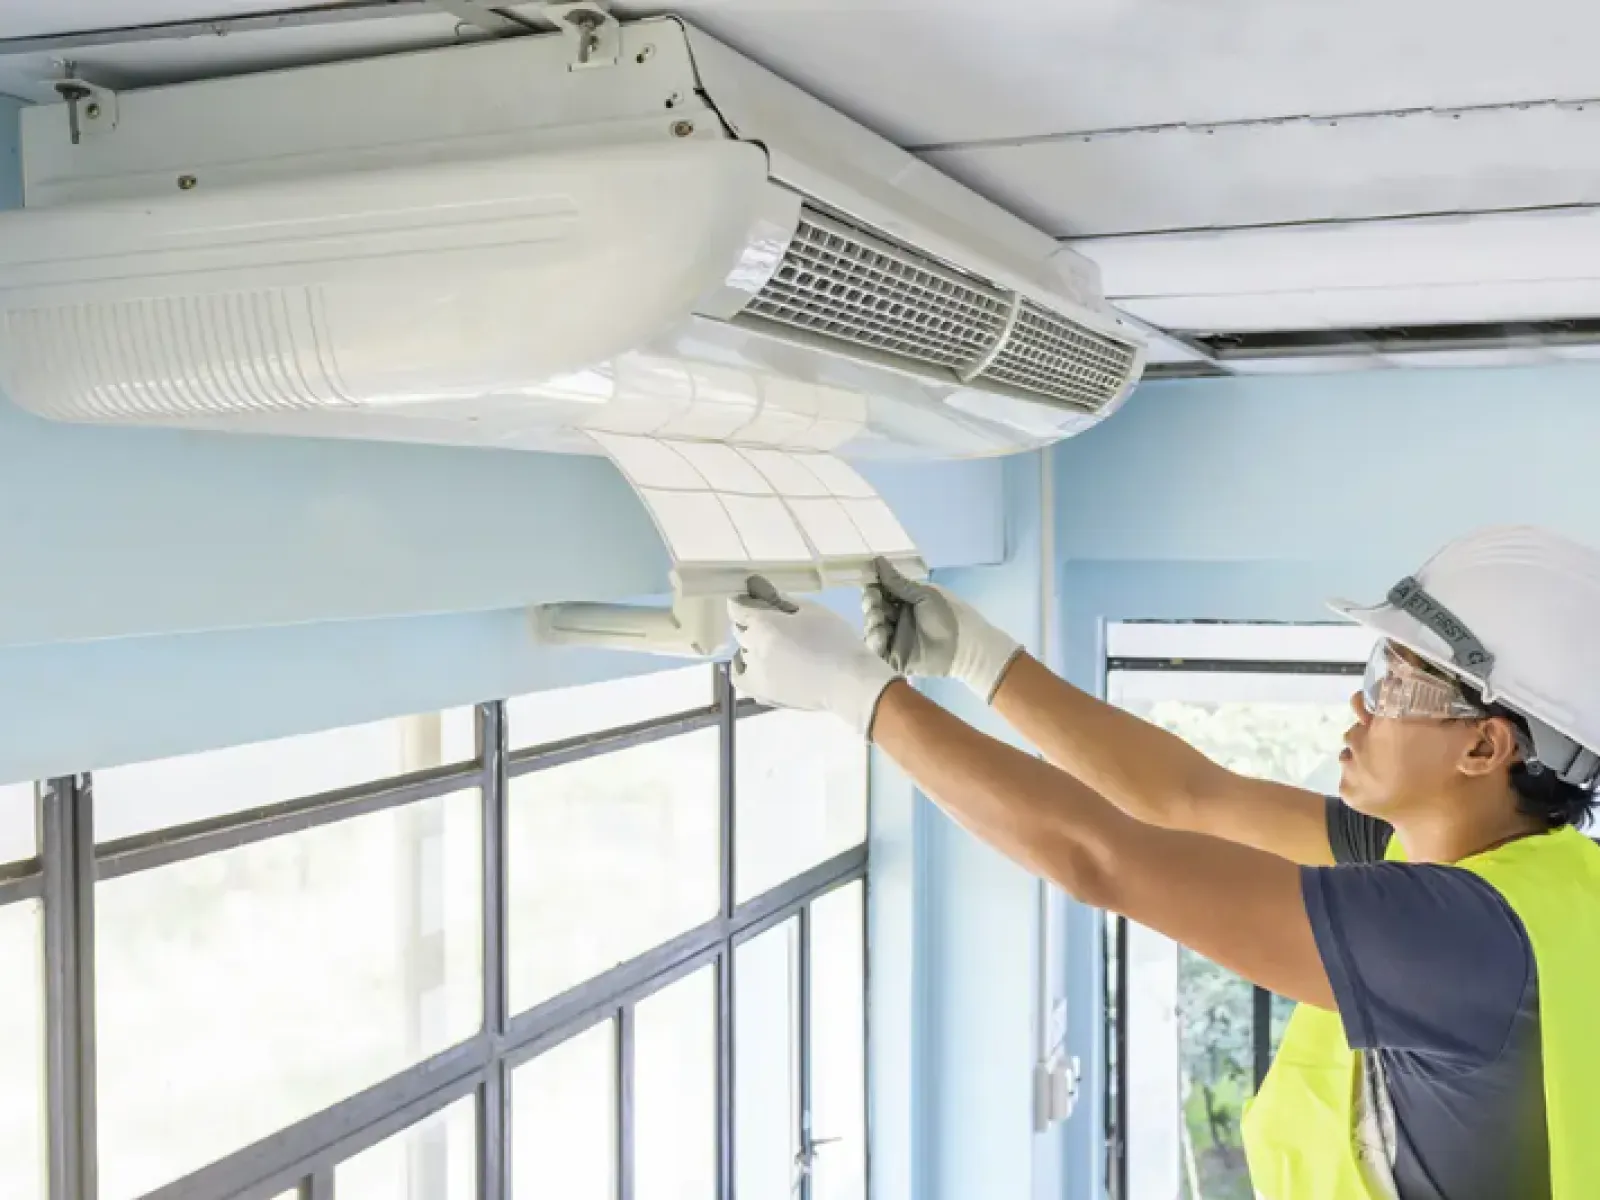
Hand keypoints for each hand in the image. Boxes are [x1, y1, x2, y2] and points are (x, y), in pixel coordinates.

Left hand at [728, 576, 900, 739]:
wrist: (849, 682)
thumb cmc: (836, 641)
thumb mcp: (812, 610)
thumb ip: (782, 600)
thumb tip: (759, 588)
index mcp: (764, 626)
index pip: (738, 608)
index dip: (744, 600)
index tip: (755, 597)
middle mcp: (753, 649)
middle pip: (740, 630)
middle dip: (752, 622)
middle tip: (774, 620)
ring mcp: (755, 674)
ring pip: (743, 652)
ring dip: (753, 644)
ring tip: (775, 645)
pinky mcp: (762, 693)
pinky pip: (740, 677)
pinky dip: (743, 668)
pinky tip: (755, 664)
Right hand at [862, 557, 1021, 701]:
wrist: (964, 645)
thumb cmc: (948, 615)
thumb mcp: (924, 595)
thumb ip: (899, 583)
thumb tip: (878, 560)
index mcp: (904, 601)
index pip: (880, 591)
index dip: (873, 587)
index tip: (871, 583)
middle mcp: (896, 618)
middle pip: (872, 609)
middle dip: (870, 604)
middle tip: (876, 603)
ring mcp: (894, 637)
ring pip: (871, 627)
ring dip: (871, 621)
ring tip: (880, 621)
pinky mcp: (893, 656)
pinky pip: (876, 649)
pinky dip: (873, 641)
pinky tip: (880, 635)